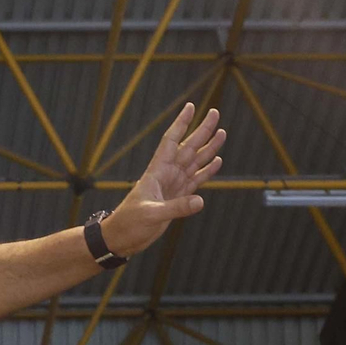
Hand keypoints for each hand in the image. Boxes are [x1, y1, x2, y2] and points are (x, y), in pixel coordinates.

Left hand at [103, 102, 224, 256]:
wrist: (122, 238)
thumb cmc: (130, 223)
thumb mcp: (151, 215)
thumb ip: (176, 208)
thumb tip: (200, 201)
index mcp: (157, 172)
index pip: (171, 141)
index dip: (180, 124)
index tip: (190, 107)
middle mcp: (167, 175)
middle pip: (188, 147)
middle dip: (202, 130)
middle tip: (215, 112)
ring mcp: (173, 185)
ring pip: (194, 162)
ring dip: (209, 148)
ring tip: (222, 133)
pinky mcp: (178, 198)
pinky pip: (196, 180)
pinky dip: (207, 171)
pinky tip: (217, 162)